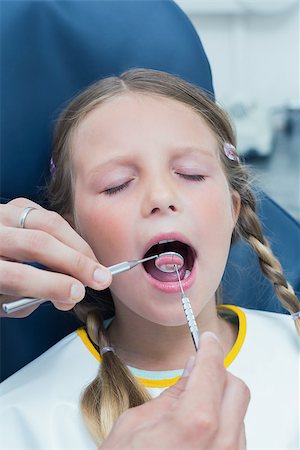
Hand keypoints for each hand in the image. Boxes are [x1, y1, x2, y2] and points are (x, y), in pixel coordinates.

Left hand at [0, 198, 111, 316]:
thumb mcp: (0, 301)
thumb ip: (31, 299)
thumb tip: (71, 296)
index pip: (16, 276)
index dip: (51, 286)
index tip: (77, 295)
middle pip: (38, 243)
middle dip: (76, 263)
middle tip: (102, 279)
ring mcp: (2, 213)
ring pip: (49, 223)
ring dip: (79, 246)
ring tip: (96, 266)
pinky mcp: (14, 204)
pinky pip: (48, 215)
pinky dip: (68, 232)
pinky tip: (79, 249)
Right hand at [101, 332, 249, 449]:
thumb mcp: (135, 425)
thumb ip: (170, 394)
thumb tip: (190, 371)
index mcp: (195, 424)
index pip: (212, 369)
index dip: (210, 348)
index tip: (206, 340)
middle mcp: (221, 444)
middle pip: (236, 387)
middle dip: (218, 373)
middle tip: (197, 370)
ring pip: (239, 412)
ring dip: (220, 399)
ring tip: (192, 403)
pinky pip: (235, 435)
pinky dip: (221, 421)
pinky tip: (198, 427)